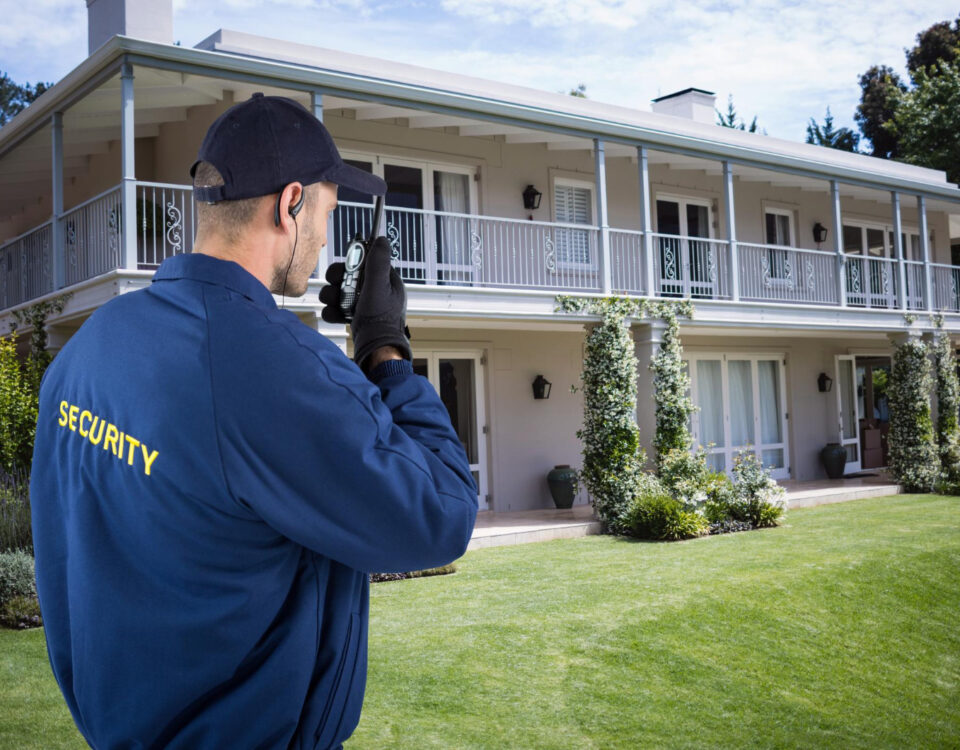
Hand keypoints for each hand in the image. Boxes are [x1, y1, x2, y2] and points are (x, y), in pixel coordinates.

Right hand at [319, 237, 411, 370]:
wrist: (375, 349)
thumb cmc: (381, 320)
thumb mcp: (380, 286)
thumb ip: (378, 262)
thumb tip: (381, 239)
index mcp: (385, 281)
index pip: (365, 262)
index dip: (351, 262)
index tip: (345, 266)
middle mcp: (374, 291)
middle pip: (347, 275)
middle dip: (337, 280)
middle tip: (336, 285)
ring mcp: (363, 304)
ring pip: (339, 291)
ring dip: (332, 296)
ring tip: (335, 303)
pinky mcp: (353, 317)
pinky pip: (337, 308)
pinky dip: (333, 311)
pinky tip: (337, 316)